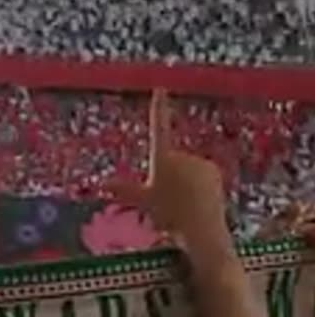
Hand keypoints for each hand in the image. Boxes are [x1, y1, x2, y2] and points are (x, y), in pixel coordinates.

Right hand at [106, 89, 229, 255]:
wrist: (201, 227)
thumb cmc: (168, 214)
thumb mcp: (143, 201)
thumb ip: (124, 189)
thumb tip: (102, 183)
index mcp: (162, 158)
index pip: (157, 127)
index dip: (158, 107)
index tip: (160, 88)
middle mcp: (181, 154)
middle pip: (172, 160)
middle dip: (170, 175)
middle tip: (170, 200)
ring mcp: (199, 161)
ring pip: (188, 169)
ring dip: (186, 182)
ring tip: (185, 204)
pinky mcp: (213, 169)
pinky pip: (202, 174)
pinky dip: (200, 184)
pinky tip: (200, 202)